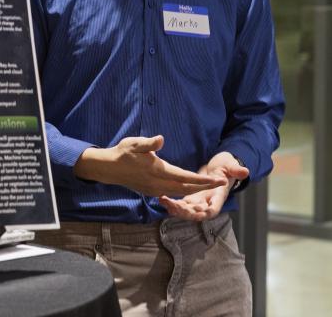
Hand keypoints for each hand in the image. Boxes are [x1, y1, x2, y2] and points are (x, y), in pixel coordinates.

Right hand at [74, 135, 227, 197]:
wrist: (109, 168)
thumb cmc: (123, 153)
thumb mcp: (134, 143)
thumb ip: (149, 143)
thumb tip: (161, 139)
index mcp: (157, 171)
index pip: (185, 177)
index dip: (202, 179)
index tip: (217, 179)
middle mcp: (158, 183)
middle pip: (186, 188)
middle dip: (205, 186)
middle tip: (222, 182)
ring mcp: (154, 189)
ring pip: (180, 192)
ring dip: (197, 189)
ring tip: (211, 185)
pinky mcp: (151, 191)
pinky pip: (172, 193)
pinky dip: (185, 192)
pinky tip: (192, 189)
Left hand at [160, 152, 248, 221]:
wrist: (218, 167)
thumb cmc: (226, 165)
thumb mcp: (231, 165)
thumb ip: (236, 169)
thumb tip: (245, 171)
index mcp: (218, 197)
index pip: (213, 210)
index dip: (205, 213)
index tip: (197, 212)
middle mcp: (207, 203)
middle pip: (196, 214)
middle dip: (185, 213)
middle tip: (174, 207)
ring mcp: (198, 202)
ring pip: (186, 210)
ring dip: (175, 208)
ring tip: (164, 201)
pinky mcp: (189, 198)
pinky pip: (179, 203)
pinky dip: (171, 202)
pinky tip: (161, 197)